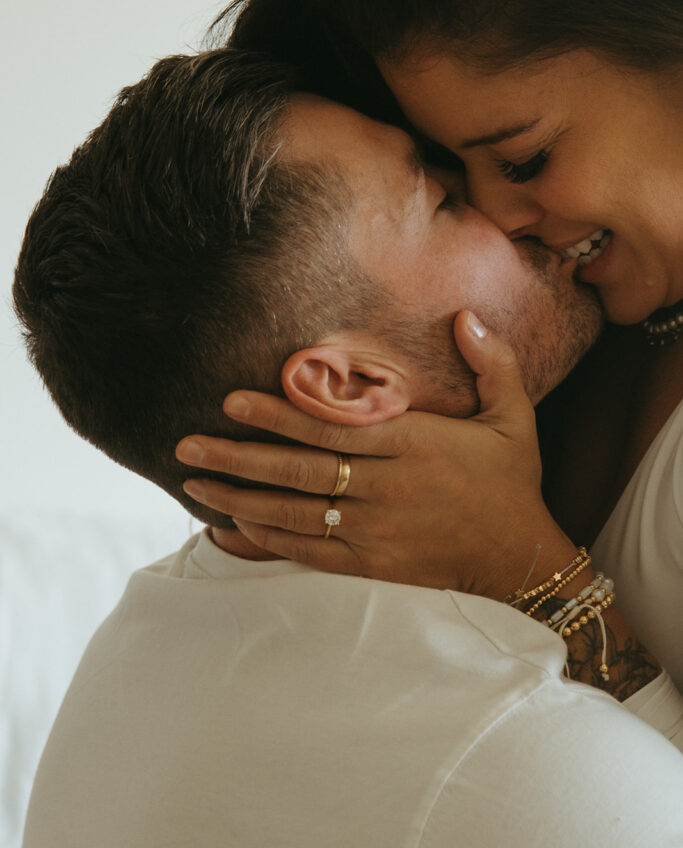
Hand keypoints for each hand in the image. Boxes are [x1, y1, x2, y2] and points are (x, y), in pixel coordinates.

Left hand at [176, 312, 576, 599]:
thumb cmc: (512, 483)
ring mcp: (377, 530)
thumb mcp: (514, 417)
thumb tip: (466, 316)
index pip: (332, 426)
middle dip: (239, 456)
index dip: (278, 413)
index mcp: (413, 444)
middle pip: (300, 470)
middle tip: (185, 444)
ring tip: (195, 483)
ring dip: (241, 497)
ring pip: (296, 512)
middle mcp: (388, 487)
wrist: (522, 562)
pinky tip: (234, 527)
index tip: (232, 401)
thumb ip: (493, 363)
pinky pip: (311, 553)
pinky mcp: (374, 566)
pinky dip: (270, 540)